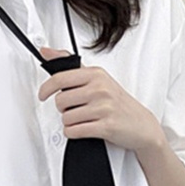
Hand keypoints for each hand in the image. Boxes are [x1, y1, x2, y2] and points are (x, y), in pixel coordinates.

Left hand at [36, 46, 165, 154]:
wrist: (142, 125)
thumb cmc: (118, 103)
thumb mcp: (97, 79)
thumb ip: (70, 65)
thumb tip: (46, 52)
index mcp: (96, 74)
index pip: (60, 78)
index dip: (46, 89)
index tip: (42, 95)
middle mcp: (100, 89)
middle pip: (60, 101)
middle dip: (63, 109)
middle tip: (74, 110)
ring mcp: (103, 107)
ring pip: (66, 118)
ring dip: (70, 123)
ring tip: (83, 120)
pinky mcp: (105, 126)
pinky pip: (74, 131)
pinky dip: (74, 133)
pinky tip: (84, 129)